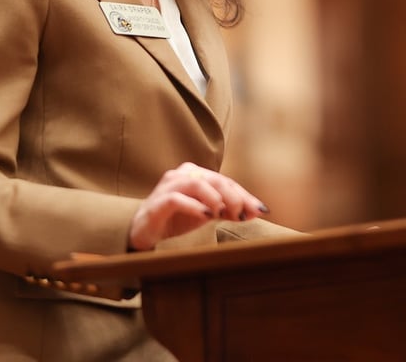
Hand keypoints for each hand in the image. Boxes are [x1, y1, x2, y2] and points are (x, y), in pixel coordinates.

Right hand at [128, 162, 269, 250]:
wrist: (145, 232)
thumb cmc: (177, 219)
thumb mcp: (207, 214)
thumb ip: (228, 210)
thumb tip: (256, 211)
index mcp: (196, 174)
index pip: (226, 181)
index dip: (245, 195)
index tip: (261, 210)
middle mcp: (183, 174)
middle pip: (214, 180)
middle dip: (234, 196)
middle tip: (244, 213)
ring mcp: (169, 186)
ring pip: (196, 183)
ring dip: (214, 198)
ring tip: (224, 214)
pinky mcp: (157, 202)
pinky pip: (176, 198)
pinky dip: (194, 206)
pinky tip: (206, 216)